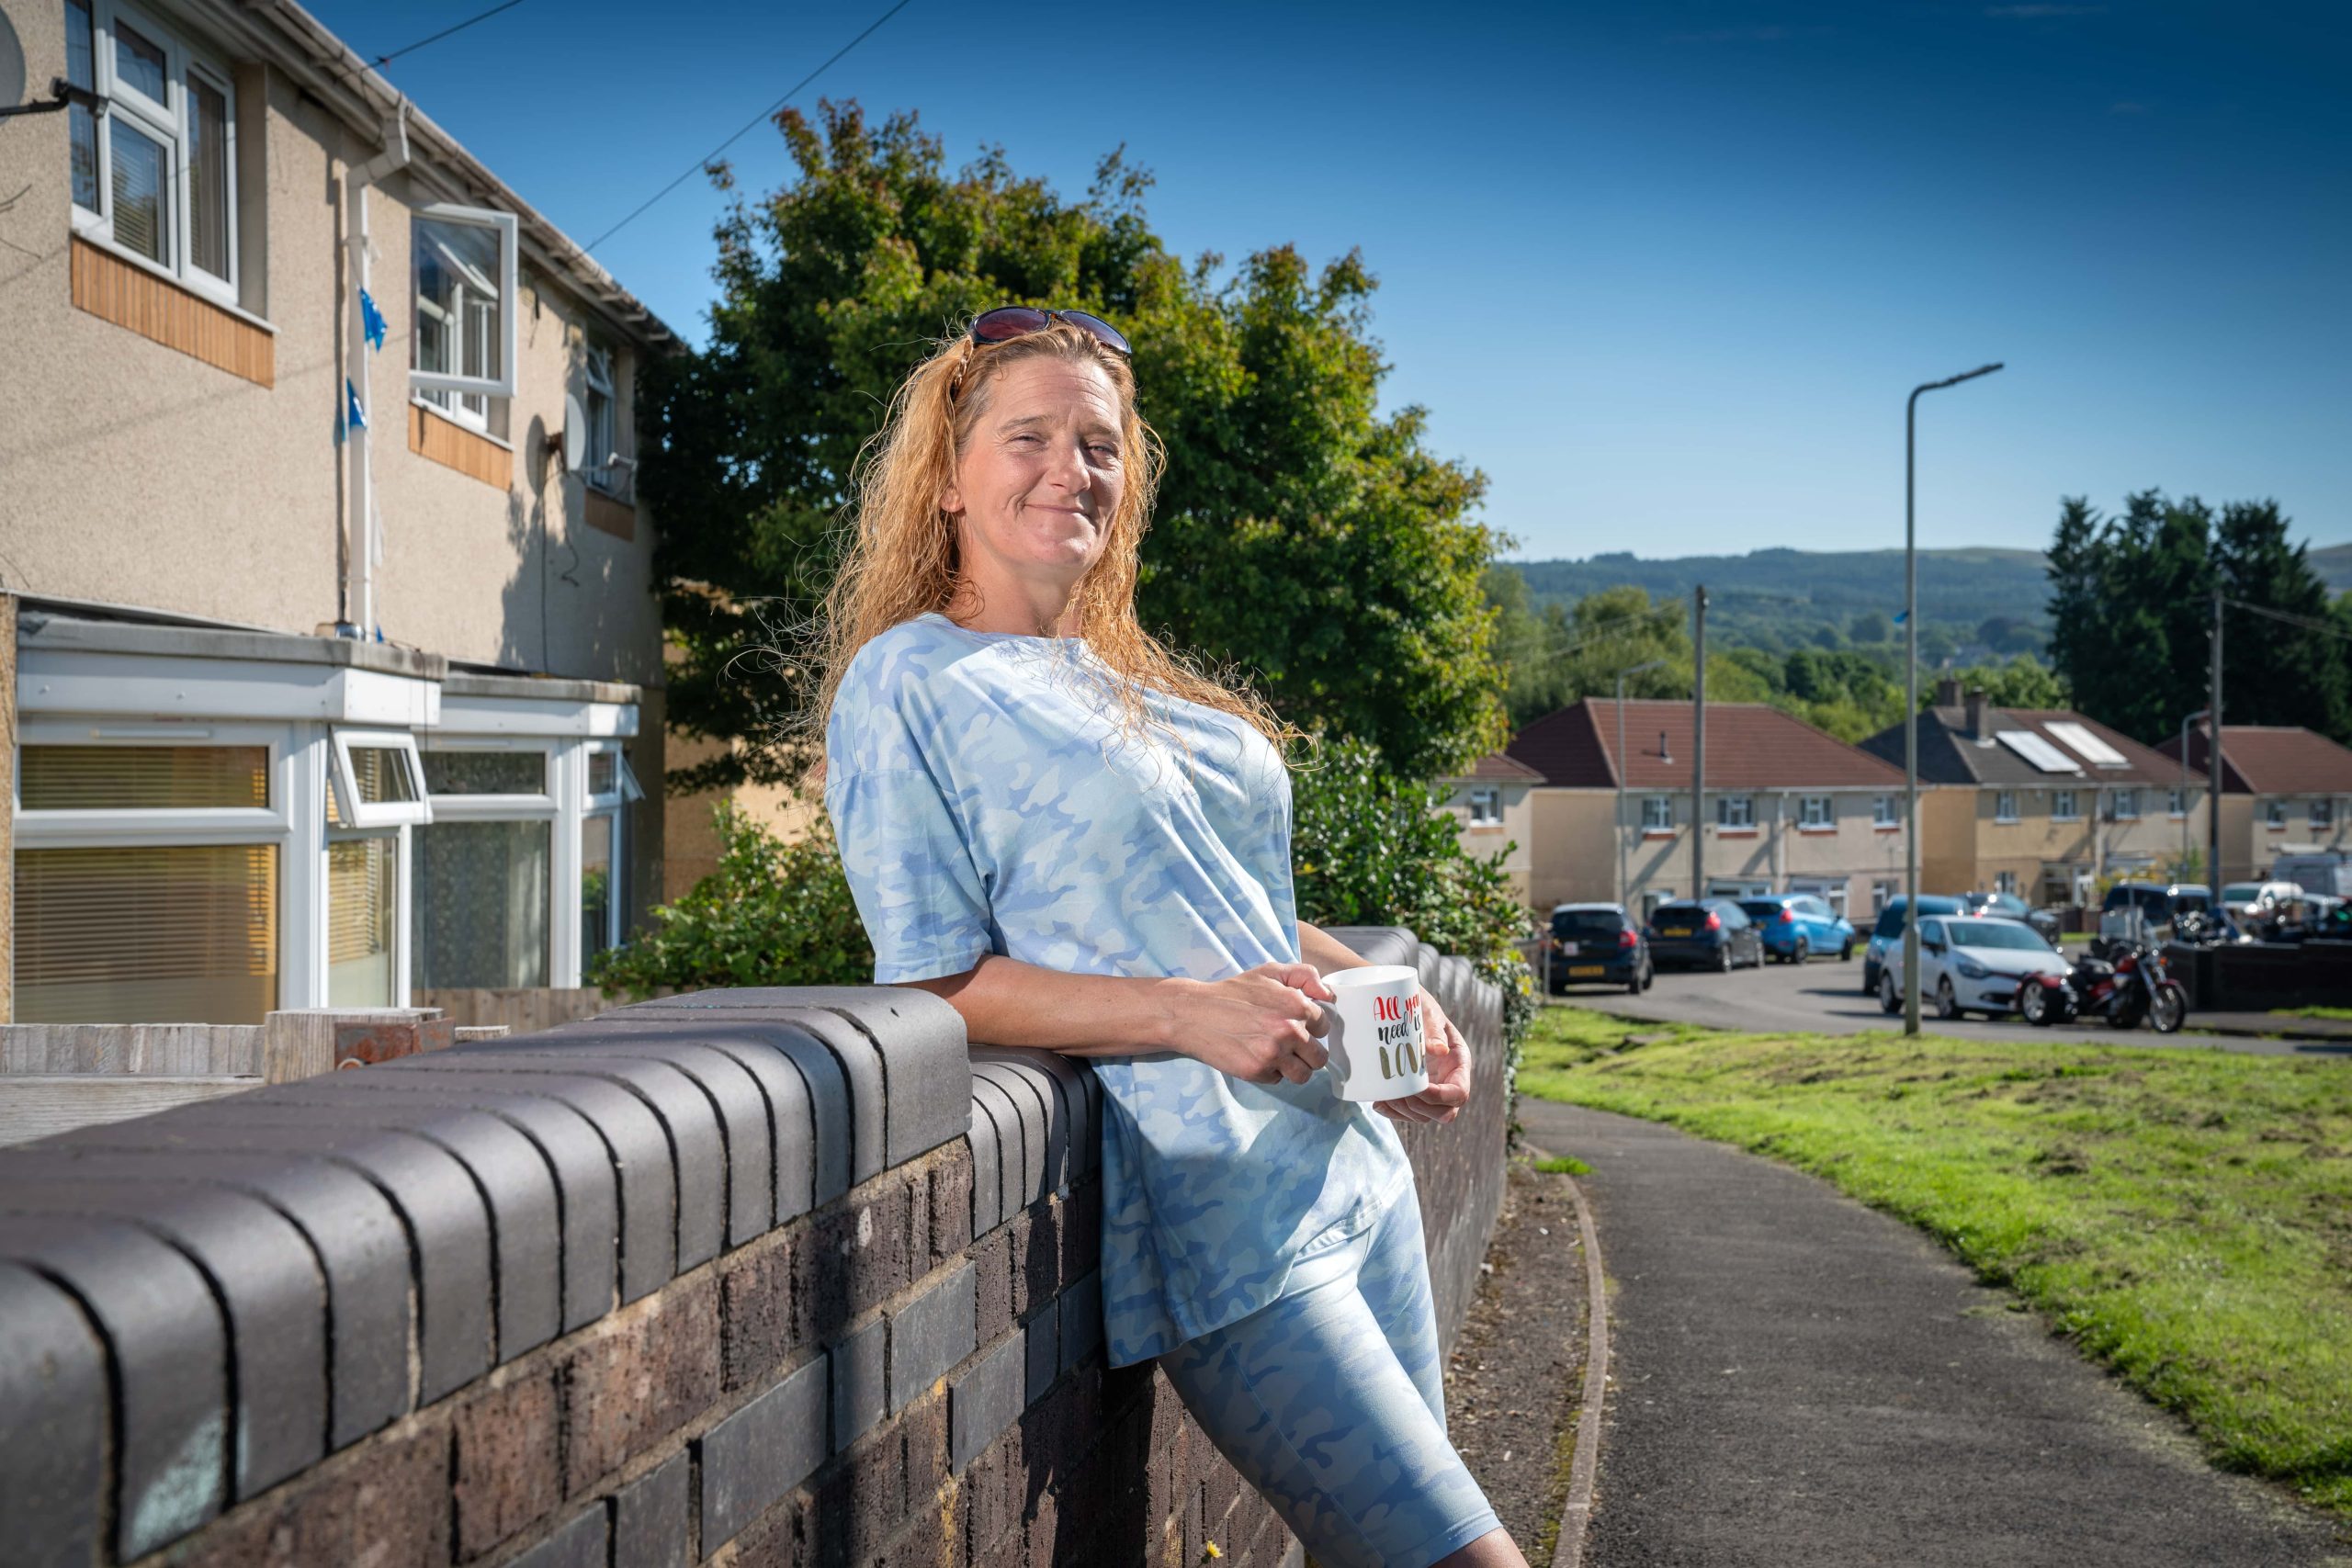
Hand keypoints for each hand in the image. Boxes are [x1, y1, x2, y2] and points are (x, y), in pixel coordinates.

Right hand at [1172, 962, 1333, 1085]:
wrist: (1195, 1013)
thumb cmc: (1234, 992)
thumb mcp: (1270, 972)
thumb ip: (1305, 975)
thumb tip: (1329, 996)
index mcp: (1297, 1005)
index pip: (1325, 1027)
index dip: (1312, 1026)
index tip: (1299, 1024)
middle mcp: (1289, 1031)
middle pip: (1320, 1057)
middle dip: (1307, 1051)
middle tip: (1290, 1044)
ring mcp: (1274, 1054)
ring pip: (1304, 1075)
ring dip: (1294, 1067)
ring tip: (1278, 1055)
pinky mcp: (1257, 1071)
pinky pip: (1278, 1080)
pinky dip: (1271, 1072)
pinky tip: (1257, 1056)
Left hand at [1375, 987, 1470, 1124]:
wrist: (1397, 1004)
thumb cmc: (1416, 1005)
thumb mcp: (1426, 1012)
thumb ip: (1433, 1029)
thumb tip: (1440, 1051)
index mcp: (1459, 1063)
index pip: (1459, 1093)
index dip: (1440, 1097)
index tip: (1418, 1087)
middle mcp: (1448, 1080)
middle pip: (1445, 1113)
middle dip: (1420, 1107)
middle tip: (1398, 1093)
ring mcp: (1431, 1088)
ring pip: (1424, 1116)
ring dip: (1404, 1111)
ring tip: (1385, 1096)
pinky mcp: (1413, 1092)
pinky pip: (1408, 1113)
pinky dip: (1393, 1112)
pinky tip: (1380, 1101)